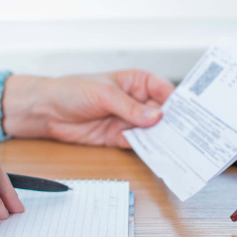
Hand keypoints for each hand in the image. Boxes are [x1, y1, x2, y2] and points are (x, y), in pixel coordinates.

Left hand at [2, 70, 173, 147]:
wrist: (47, 111)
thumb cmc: (72, 90)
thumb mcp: (104, 94)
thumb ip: (130, 107)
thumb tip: (156, 116)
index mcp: (137, 82)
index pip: (164, 91)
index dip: (178, 102)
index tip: (189, 115)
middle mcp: (136, 101)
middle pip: (162, 114)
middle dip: (174, 124)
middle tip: (187, 135)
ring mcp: (129, 120)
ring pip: (153, 131)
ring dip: (162, 139)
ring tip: (177, 148)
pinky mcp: (119, 138)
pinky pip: (138, 145)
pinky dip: (147, 150)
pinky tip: (157, 155)